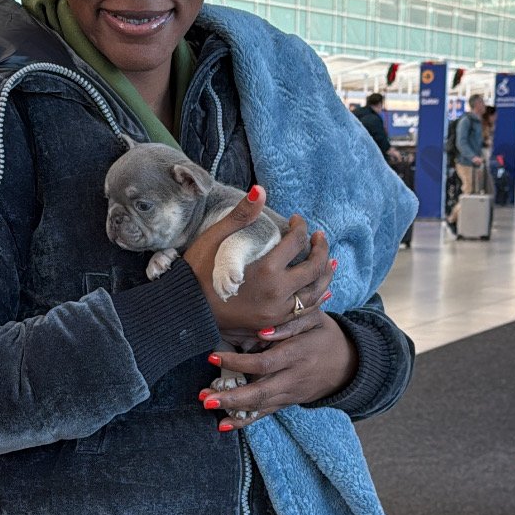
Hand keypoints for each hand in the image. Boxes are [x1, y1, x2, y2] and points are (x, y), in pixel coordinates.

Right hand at [183, 189, 334, 341]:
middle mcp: (277, 293)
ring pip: (316, 293)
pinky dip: (316, 298)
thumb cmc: (197, 272)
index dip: (300, 226)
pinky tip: (320, 289)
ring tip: (328, 260)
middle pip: (314, 268)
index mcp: (266, 270)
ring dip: (325, 274)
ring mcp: (277, 312)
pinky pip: (305, 312)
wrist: (185, 311)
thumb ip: (241, 216)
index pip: (296, 242)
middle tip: (318, 237)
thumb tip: (260, 190)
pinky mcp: (273, 324)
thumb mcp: (215, 239)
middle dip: (321, 248)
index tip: (297, 220)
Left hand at [199, 309, 356, 427]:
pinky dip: (244, 422)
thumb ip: (290, 323)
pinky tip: (224, 425)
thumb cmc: (325, 335)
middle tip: (205, 396)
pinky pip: (264, 414)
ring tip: (207, 404)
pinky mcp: (286, 402)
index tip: (213, 357)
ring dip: (231, 409)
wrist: (348, 365)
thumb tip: (262, 332)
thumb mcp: (314, 319)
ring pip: (259, 406)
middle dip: (231, 397)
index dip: (239, 363)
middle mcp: (292, 379)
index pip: (265, 363)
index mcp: (297, 355)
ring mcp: (289, 394)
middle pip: (260, 392)